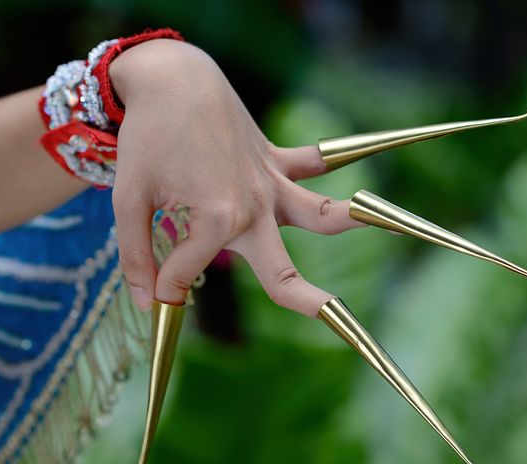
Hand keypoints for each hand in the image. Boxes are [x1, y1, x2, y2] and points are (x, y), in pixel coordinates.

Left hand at [109, 39, 362, 316]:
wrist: (173, 77)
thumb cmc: (148, 137)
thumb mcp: (129, 198)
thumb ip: (137, 256)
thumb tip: (150, 304)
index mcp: (216, 220)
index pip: (187, 274)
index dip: (162, 285)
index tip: (150, 288)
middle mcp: (254, 207)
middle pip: (284, 272)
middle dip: (311, 305)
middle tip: (338, 324)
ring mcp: (272, 184)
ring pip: (323, 214)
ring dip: (357, 224)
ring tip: (397, 231)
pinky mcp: (278, 161)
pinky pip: (318, 163)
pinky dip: (346, 163)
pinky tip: (371, 183)